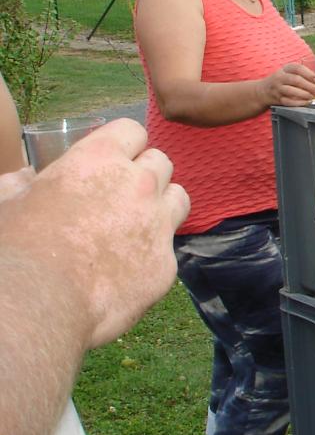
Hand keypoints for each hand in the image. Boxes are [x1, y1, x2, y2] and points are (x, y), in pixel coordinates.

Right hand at [1, 119, 188, 348]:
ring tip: (137, 224)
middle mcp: (139, 185)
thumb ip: (22, 184)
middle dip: (145, 173)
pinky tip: (126, 271)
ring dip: (162, 205)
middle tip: (122, 194)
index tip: (113, 158)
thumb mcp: (9, 202)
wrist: (37, 303)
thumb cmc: (16, 247)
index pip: (131, 131)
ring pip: (178, 199)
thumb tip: (23, 178)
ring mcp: (158, 224)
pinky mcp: (166, 264)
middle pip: (161, 162)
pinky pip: (168, 250)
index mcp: (99, 159)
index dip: (123, 143)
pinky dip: (151, 255)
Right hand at [258, 61, 314, 106]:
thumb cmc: (282, 81)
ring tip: (312, 97)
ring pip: (290, 91)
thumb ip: (304, 75)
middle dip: (308, 85)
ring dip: (303, 94)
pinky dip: (298, 103)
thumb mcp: (290, 74)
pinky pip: (287, 101)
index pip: (297, 68)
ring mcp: (277, 88)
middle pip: (295, 80)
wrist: (262, 91)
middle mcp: (280, 77)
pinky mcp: (276, 99)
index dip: (309, 73)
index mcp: (286, 69)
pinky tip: (306, 103)